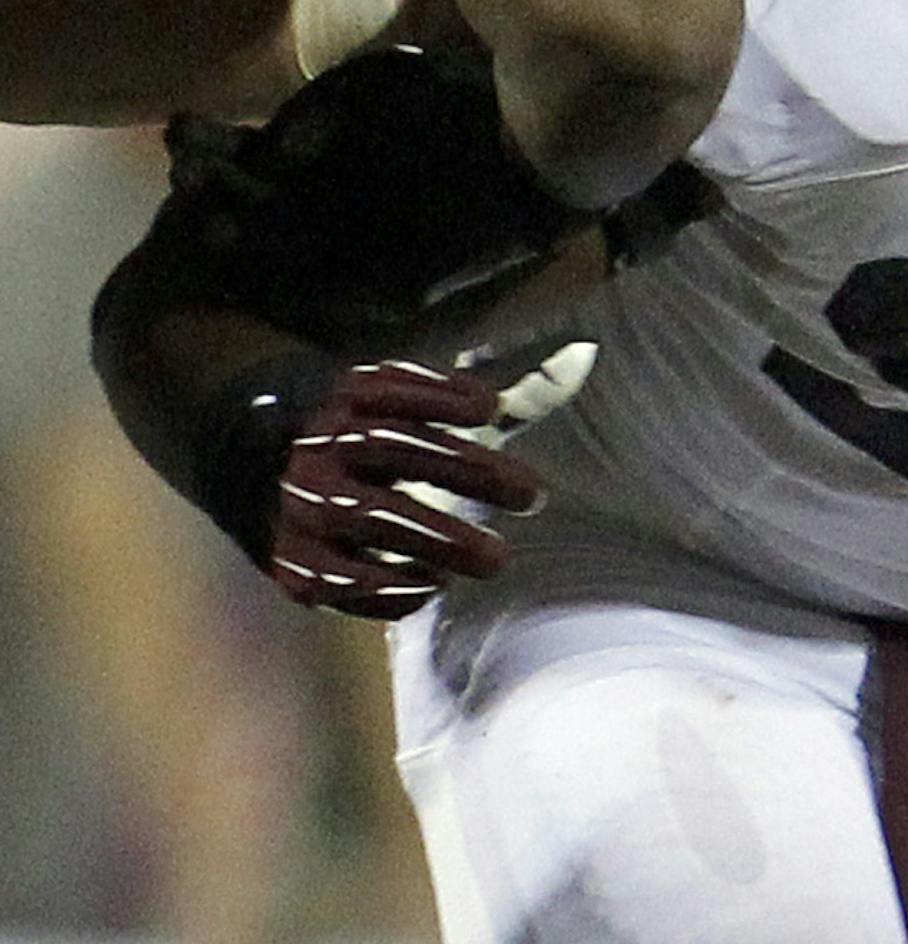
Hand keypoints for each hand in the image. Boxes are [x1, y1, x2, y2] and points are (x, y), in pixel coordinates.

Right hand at [269, 341, 594, 618]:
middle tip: (534, 495)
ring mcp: (303, 506)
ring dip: (434, 537)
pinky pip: (336, 579)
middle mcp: (320, 448)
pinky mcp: (296, 564)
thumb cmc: (393, 450)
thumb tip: (584, 355)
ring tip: (495, 558)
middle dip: (465, 471)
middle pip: (391, 451)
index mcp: (350, 402)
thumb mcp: (435, 414)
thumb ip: (509, 396)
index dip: (436, 394)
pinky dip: (387, 588)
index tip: (492, 409)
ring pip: (365, 516)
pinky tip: (433, 587)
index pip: (389, 390)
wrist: (288, 494)